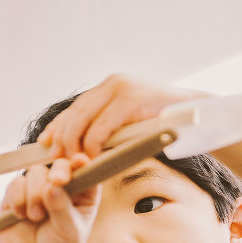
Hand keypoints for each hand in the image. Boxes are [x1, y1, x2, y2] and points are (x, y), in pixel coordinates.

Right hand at [0, 153, 99, 242]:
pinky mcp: (16, 194)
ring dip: (35, 193)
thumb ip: (62, 209)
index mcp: (84, 194)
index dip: (83, 162)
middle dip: (58, 171)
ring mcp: (39, 188)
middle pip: (60, 164)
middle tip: (56, 181)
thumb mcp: (69, 233)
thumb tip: (53, 185)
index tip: (78, 161)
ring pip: (36, 172)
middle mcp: (63, 187)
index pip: (87, 171)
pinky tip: (21, 216)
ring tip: (36, 217)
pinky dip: (18, 198)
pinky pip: (15, 184)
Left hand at [36, 74, 206, 158]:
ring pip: (84, 117)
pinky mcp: (131, 99)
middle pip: (76, 111)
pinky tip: (90, 155)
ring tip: (71, 160)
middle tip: (54, 156)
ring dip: (74, 141)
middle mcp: (113, 83)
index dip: (58, 125)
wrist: (197, 117)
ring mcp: (122, 88)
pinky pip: (103, 125)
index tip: (45, 142)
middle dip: (61, 135)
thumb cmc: (165, 126)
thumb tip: (86, 147)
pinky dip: (93, 142)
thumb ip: (112, 127)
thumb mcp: (132, 124)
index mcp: (111, 86)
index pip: (76, 106)